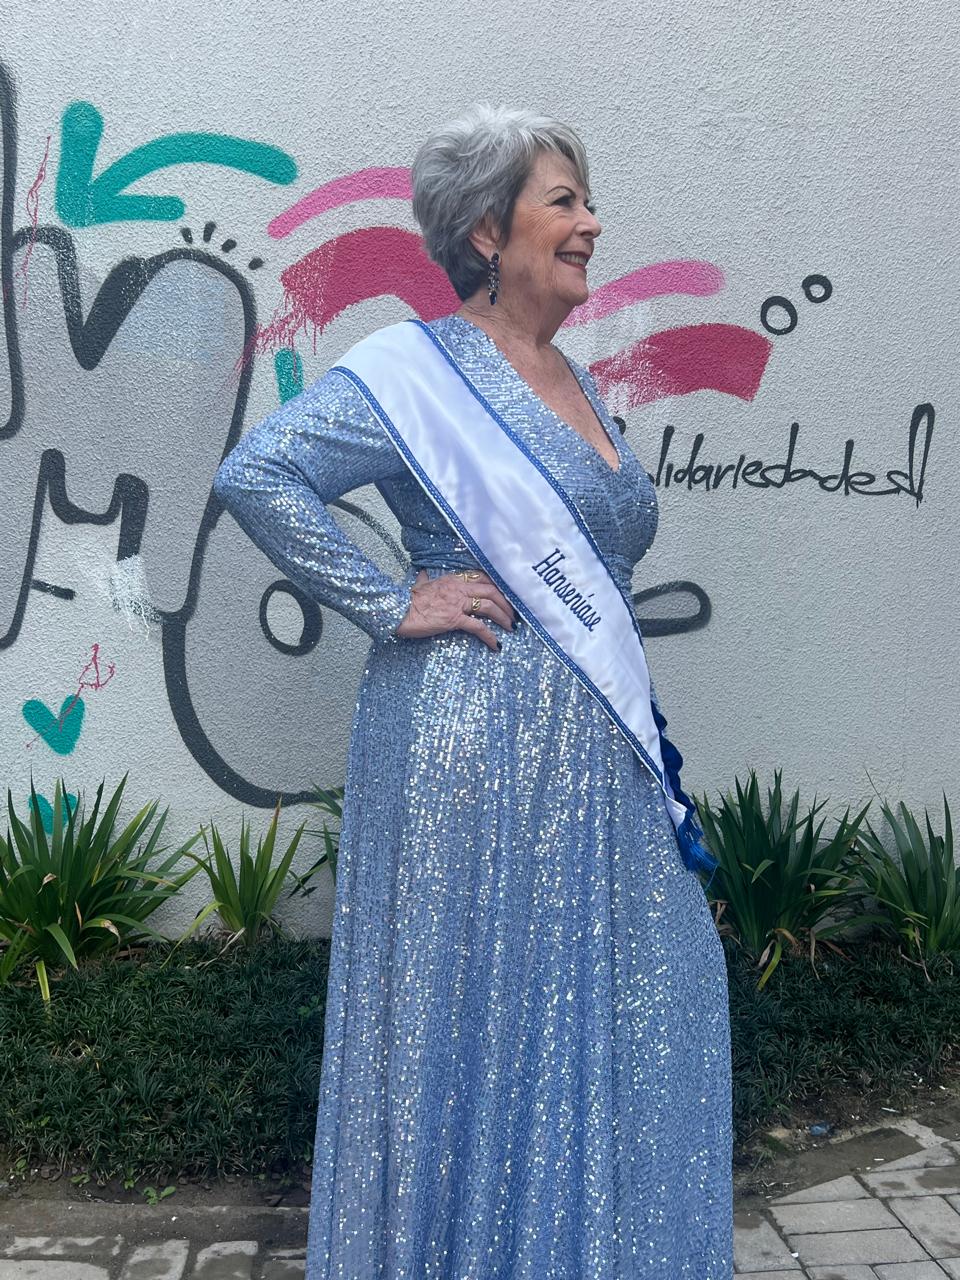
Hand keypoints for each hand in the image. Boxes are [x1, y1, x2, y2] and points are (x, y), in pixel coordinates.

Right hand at [395, 570, 516, 650]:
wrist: (398, 610)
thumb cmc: (407, 600)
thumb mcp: (419, 585)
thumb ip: (425, 579)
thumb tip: (423, 575)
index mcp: (453, 579)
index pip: (482, 577)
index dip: (498, 585)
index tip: (507, 594)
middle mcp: (458, 588)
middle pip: (491, 590)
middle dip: (507, 602)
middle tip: (514, 613)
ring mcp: (457, 603)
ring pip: (489, 606)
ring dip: (504, 616)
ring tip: (511, 627)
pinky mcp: (454, 619)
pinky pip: (478, 627)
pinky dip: (490, 636)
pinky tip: (497, 644)